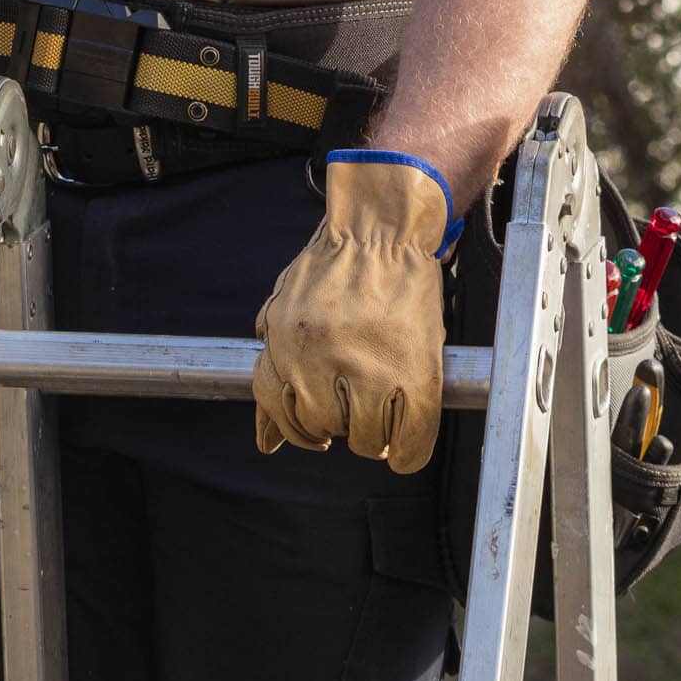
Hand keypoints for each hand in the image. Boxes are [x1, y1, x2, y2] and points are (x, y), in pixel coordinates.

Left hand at [251, 154, 448, 473]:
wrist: (384, 228)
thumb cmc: (332, 267)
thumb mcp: (284, 310)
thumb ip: (272, 369)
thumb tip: (265, 442)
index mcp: (286, 342)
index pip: (280, 413)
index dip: (300, 428)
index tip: (320, 430)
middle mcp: (321, 357)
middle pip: (323, 428)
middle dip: (337, 426)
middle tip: (355, 409)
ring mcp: (371, 365)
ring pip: (366, 439)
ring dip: (373, 437)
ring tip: (382, 413)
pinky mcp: (415, 369)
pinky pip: (411, 434)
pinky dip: (409, 451)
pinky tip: (406, 449)